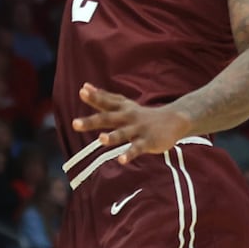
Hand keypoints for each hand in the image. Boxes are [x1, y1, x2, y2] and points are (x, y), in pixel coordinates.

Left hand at [72, 83, 192, 162]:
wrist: (173, 120)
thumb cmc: (141, 114)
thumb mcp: (123, 104)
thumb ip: (103, 97)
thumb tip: (83, 87)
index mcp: (120, 109)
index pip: (105, 102)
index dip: (94, 97)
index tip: (82, 91)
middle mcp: (127, 117)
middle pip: (107, 118)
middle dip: (91, 121)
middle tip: (74, 124)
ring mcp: (137, 130)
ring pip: (123, 134)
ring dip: (112, 137)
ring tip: (100, 139)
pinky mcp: (147, 142)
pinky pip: (137, 149)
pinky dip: (129, 154)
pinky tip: (121, 160)